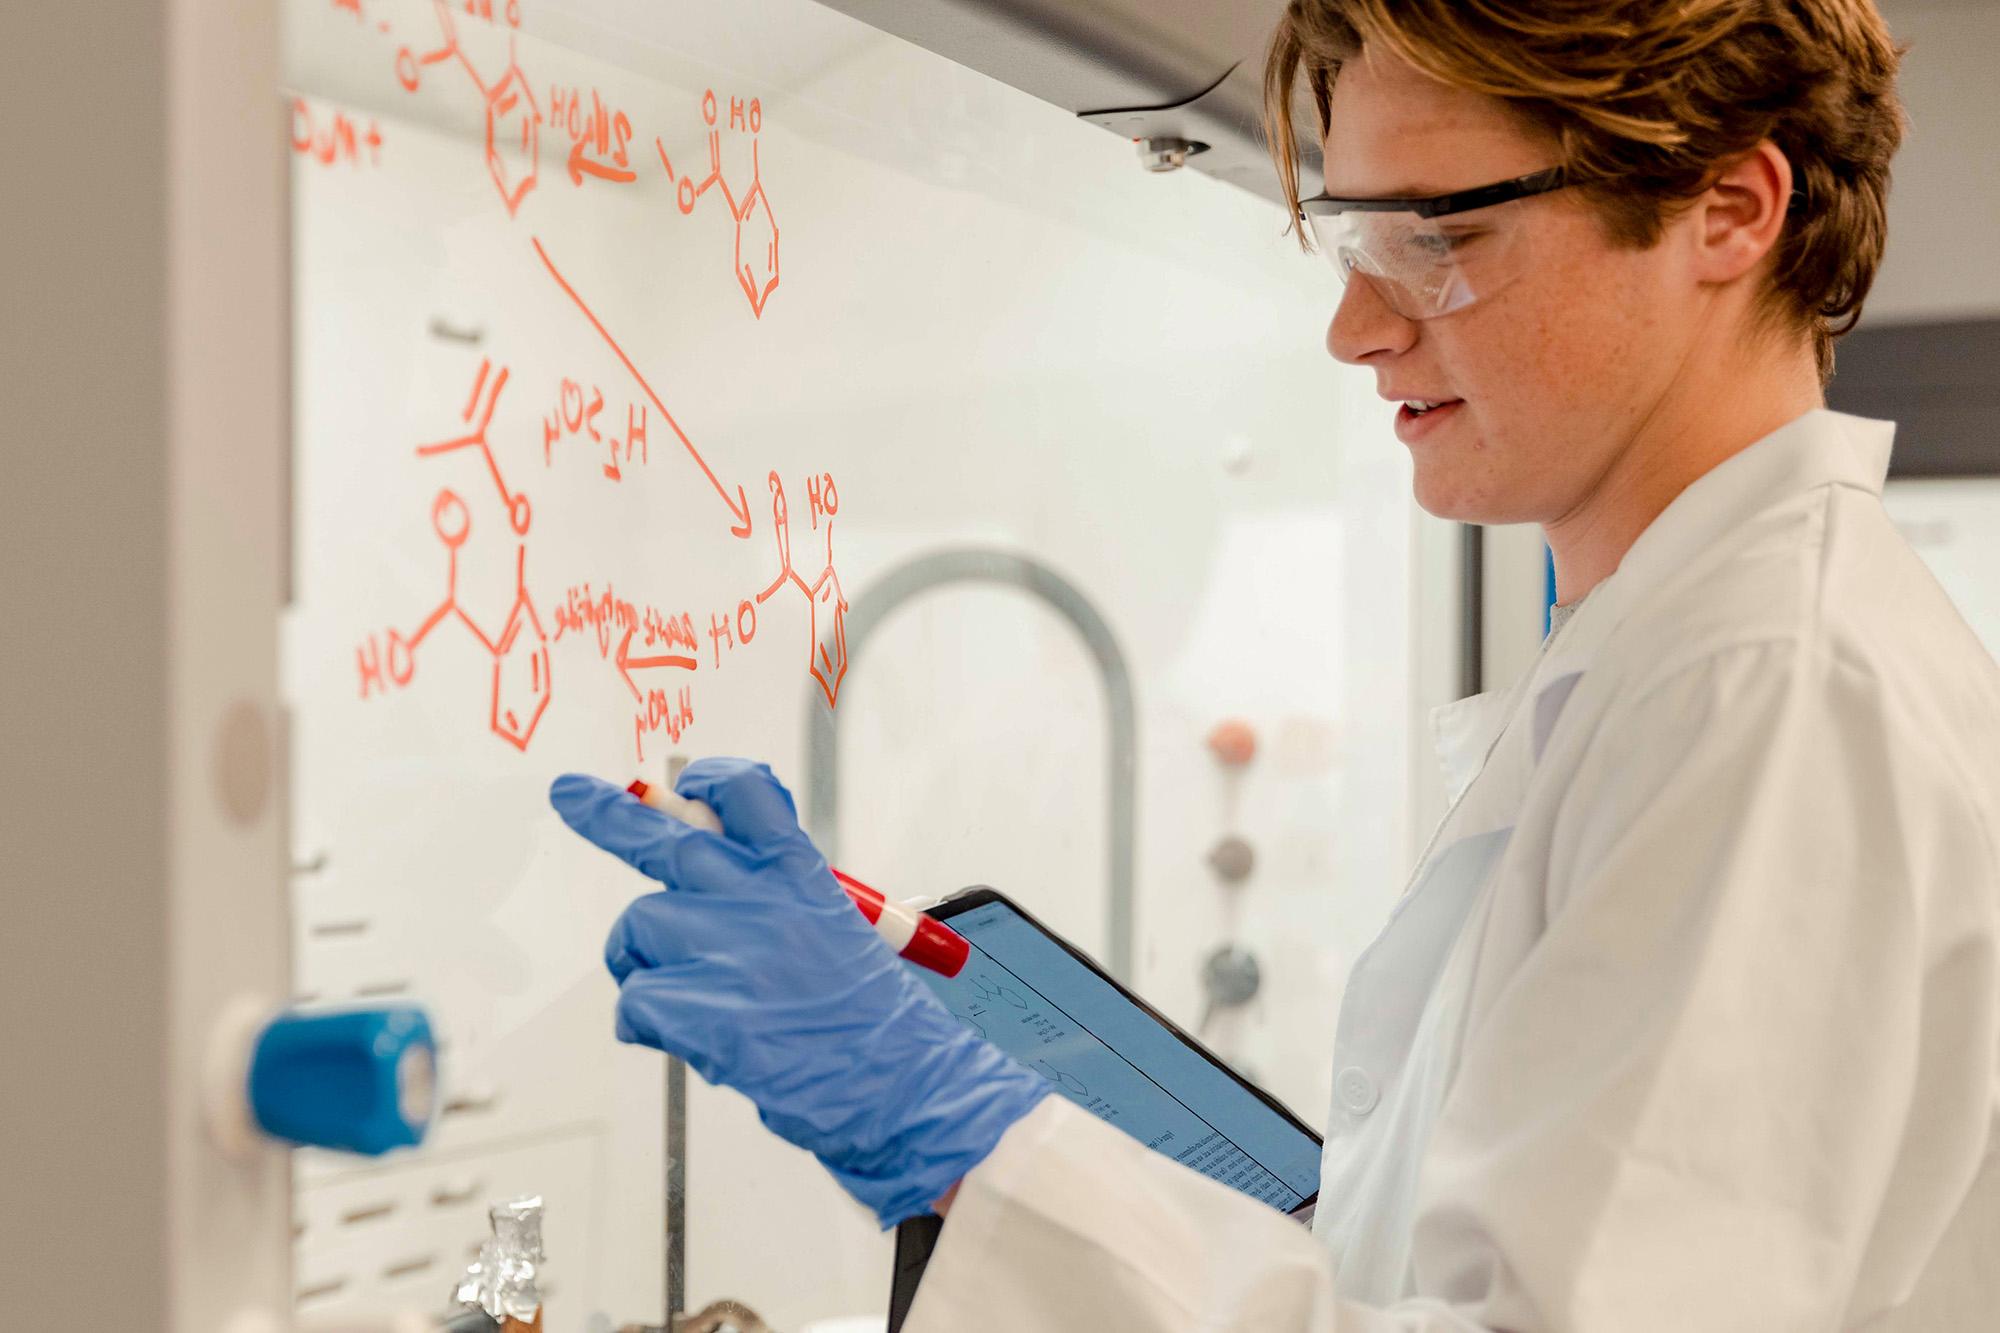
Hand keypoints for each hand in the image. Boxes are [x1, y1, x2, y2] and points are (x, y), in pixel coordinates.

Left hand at [549, 758, 1048, 1226]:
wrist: (900, 1085)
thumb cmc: (871, 1021)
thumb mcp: (836, 932)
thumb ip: (773, 903)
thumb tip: (706, 890)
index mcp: (801, 877)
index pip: (746, 795)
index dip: (710, 783)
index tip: (687, 786)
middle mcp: (759, 900)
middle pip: (665, 837)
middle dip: (607, 815)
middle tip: (572, 795)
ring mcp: (727, 951)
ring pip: (638, 927)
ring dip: (642, 962)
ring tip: (684, 996)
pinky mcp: (701, 1008)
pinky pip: (635, 999)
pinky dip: (646, 1023)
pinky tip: (686, 1038)